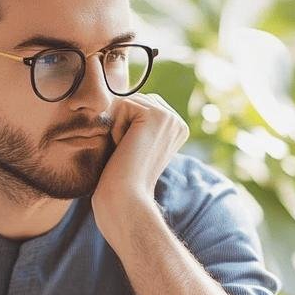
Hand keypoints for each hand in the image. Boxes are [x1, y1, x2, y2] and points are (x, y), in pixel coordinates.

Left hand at [91, 94, 188, 242]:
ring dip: (118, 126)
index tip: (132, 153)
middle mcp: (177, 121)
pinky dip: (116, 127)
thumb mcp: (134, 144)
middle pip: (134, 100)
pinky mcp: (156, 115)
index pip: (141, 105)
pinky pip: (122, 105)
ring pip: (127, 101)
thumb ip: (135, 121)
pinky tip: (124, 147)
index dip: (126, 126)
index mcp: (176, 128)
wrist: (125, 196)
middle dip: (121, 123)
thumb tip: (117, 98)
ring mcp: (170, 117)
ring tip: (126, 150)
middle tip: (127, 151)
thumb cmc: (122, 176)